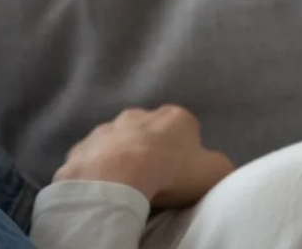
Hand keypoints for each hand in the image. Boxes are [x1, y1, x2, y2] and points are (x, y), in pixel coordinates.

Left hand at [54, 105, 234, 207]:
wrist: (117, 178)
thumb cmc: (172, 171)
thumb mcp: (215, 171)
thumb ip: (220, 164)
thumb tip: (214, 164)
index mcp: (175, 116)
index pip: (184, 127)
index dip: (184, 149)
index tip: (181, 170)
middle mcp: (140, 114)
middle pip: (148, 131)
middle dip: (150, 148)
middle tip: (153, 176)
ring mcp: (107, 129)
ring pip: (117, 142)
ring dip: (121, 157)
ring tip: (126, 184)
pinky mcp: (81, 148)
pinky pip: (92, 159)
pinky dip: (97, 170)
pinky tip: (104, 187)